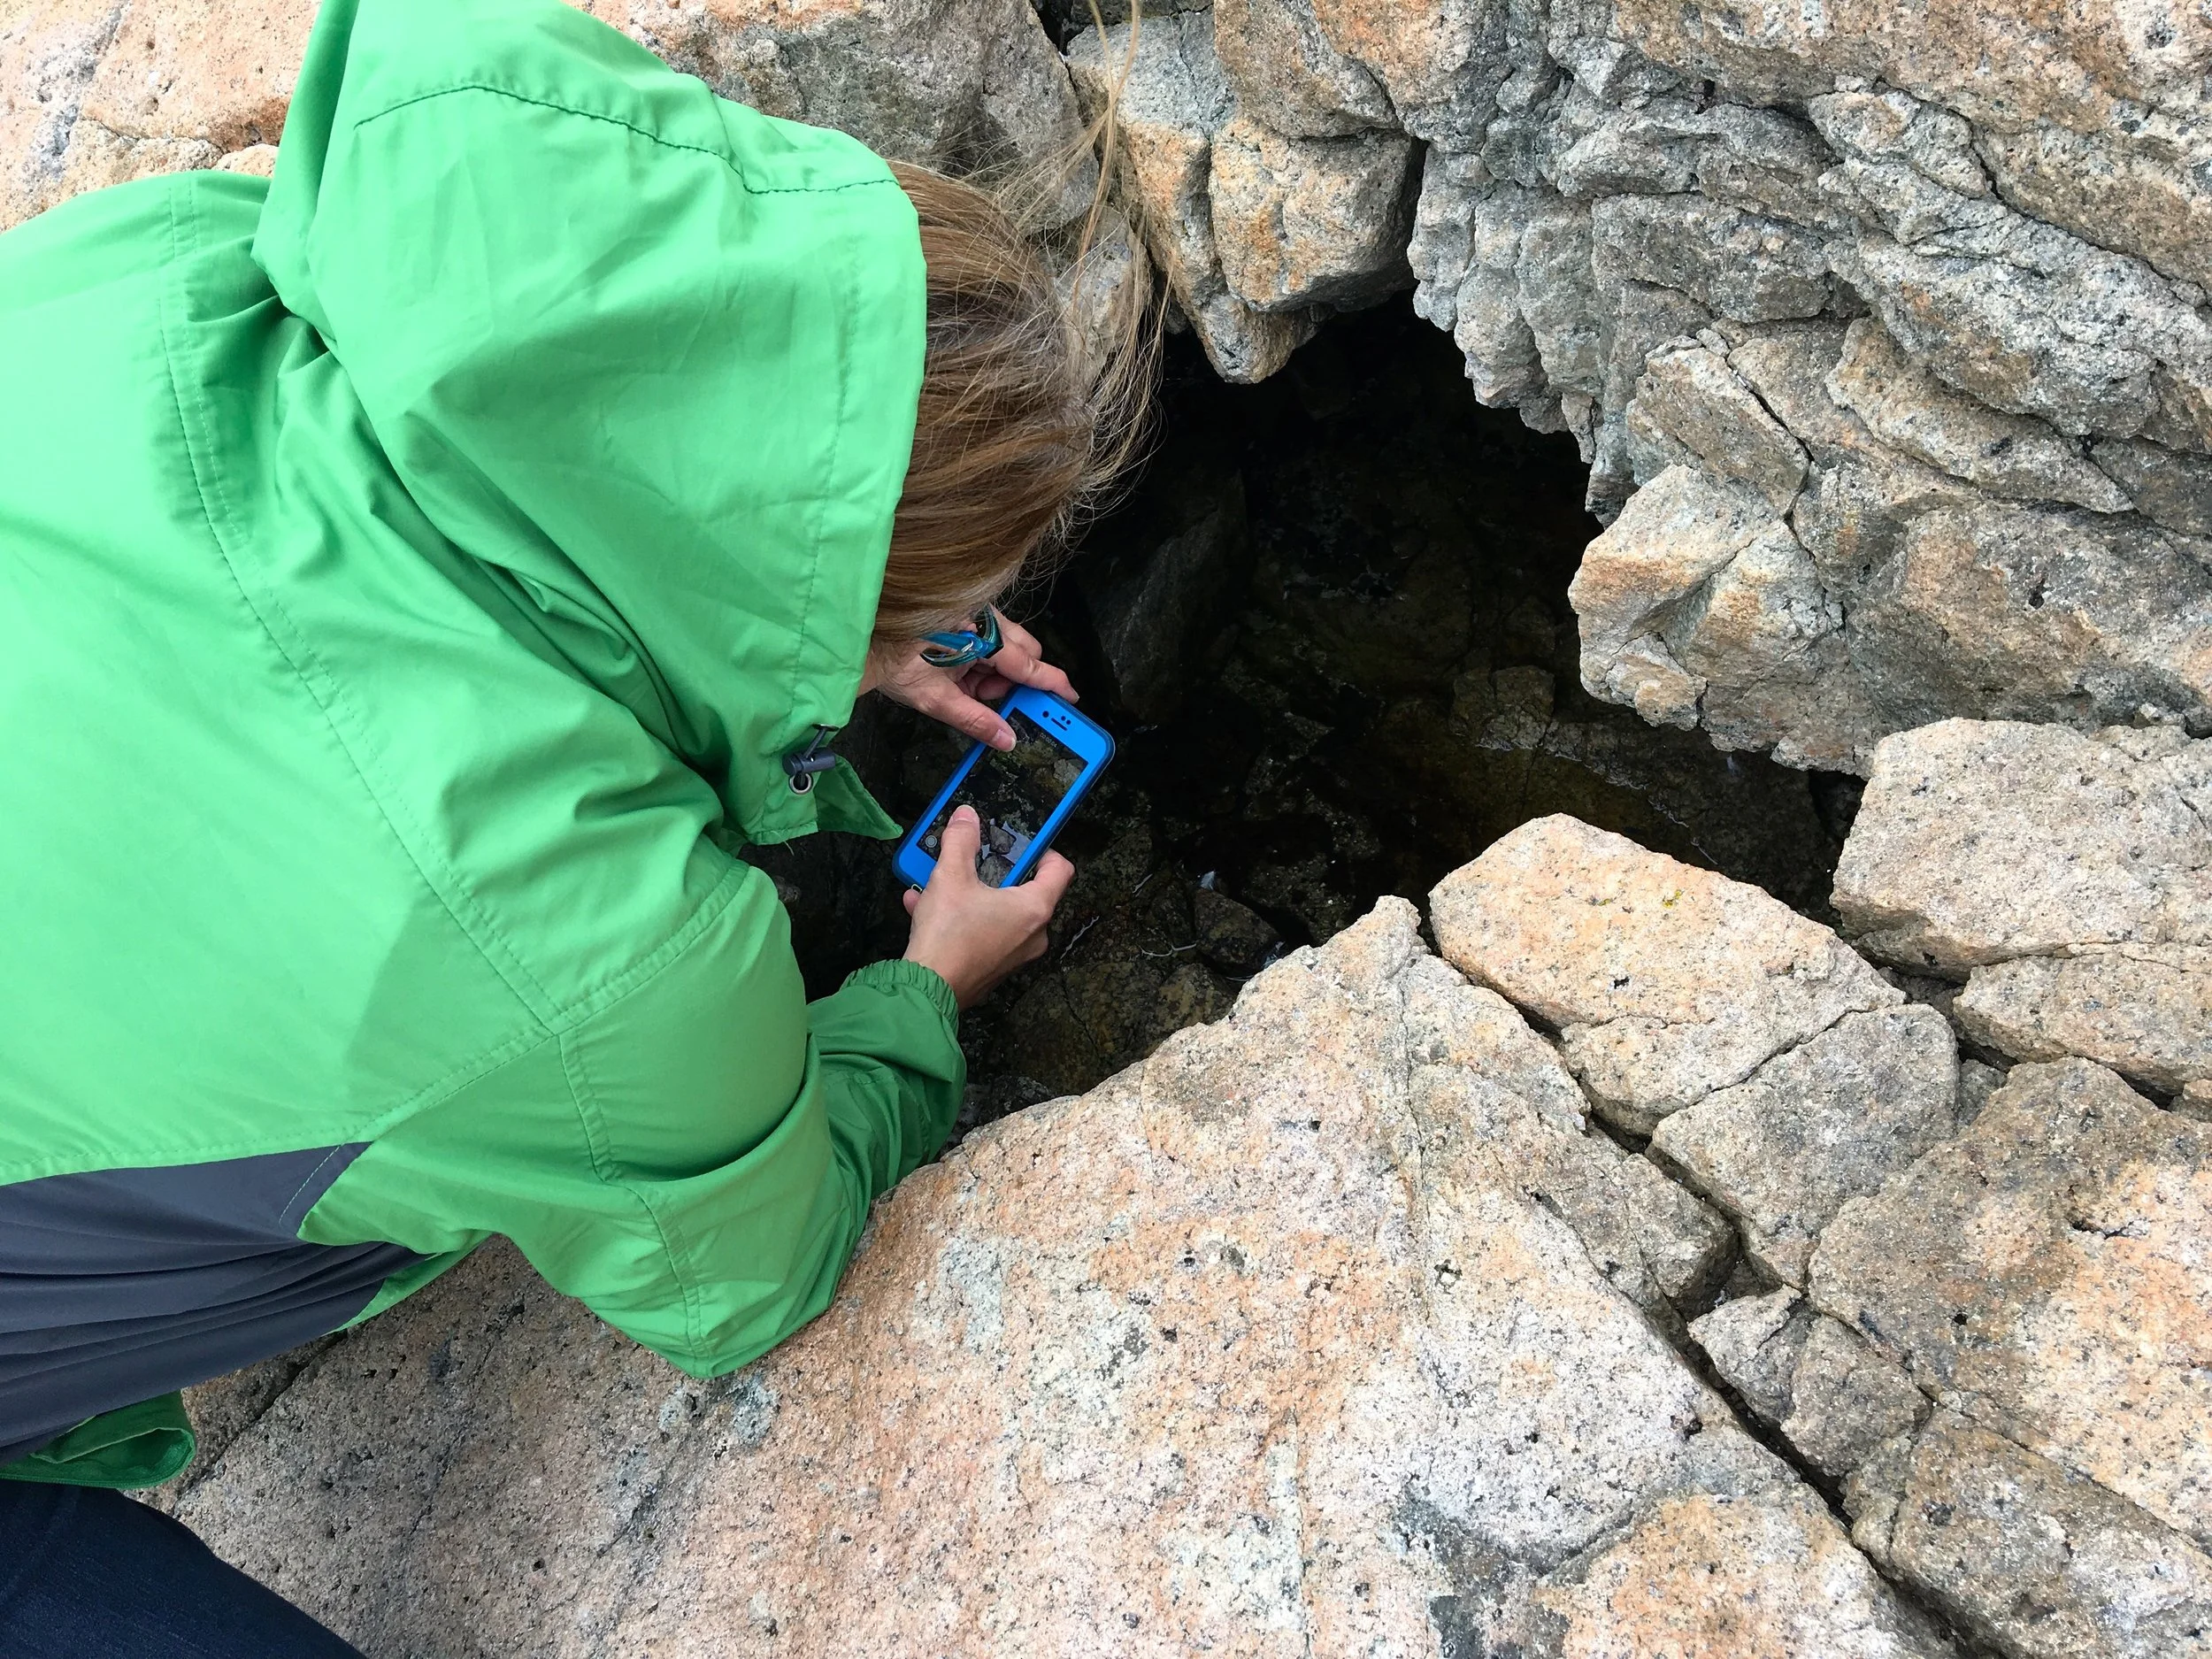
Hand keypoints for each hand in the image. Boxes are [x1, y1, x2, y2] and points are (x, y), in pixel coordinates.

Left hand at [866, 613, 1077, 749]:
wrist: (866, 639)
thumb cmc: (895, 661)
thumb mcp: (936, 700)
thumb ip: (976, 720)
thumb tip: (1006, 738)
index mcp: (982, 638)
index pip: (1030, 665)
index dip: (1053, 684)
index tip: (1069, 698)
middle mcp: (985, 619)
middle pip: (1026, 653)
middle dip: (1017, 681)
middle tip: (992, 701)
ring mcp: (977, 614)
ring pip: (1009, 647)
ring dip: (997, 672)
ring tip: (966, 686)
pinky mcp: (968, 614)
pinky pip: (992, 639)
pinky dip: (984, 660)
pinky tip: (961, 672)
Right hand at [901, 806, 1074, 1007]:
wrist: (926, 990)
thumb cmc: (948, 935)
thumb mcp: (950, 877)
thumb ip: (961, 841)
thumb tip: (967, 816)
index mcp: (1034, 909)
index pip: (1060, 870)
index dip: (1044, 850)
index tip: (1021, 844)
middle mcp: (1032, 935)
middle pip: (1025, 890)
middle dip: (993, 872)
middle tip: (971, 861)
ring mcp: (1014, 955)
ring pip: (996, 912)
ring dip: (968, 894)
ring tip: (936, 882)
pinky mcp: (992, 968)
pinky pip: (981, 933)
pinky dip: (959, 918)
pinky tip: (921, 907)